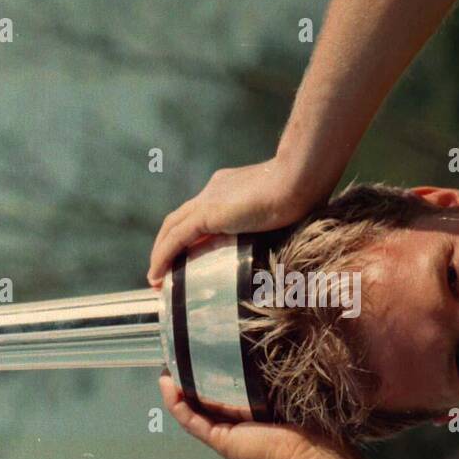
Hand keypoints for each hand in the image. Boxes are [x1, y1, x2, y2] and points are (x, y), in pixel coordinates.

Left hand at [147, 159, 319, 287]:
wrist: (300, 180)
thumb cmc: (303, 195)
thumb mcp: (282, 215)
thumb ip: (273, 226)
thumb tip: (284, 252)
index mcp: (229, 187)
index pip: (201, 211)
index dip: (190, 233)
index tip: (186, 255)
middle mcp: (214, 190)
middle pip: (179, 218)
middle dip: (167, 244)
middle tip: (162, 270)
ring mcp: (209, 199)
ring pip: (172, 227)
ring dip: (160, 253)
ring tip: (155, 278)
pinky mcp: (208, 213)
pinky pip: (176, 238)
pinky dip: (163, 256)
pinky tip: (156, 274)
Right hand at [158, 374, 360, 458]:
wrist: (311, 452)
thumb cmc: (307, 422)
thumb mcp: (283, 394)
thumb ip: (272, 376)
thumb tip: (273, 343)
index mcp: (248, 419)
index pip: (220, 397)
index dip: (204, 379)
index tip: (195, 357)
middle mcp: (233, 430)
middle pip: (202, 405)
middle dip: (185, 384)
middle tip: (174, 360)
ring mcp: (225, 438)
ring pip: (191, 413)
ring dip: (175, 393)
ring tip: (165, 371)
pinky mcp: (222, 442)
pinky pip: (191, 422)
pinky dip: (177, 405)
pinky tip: (169, 386)